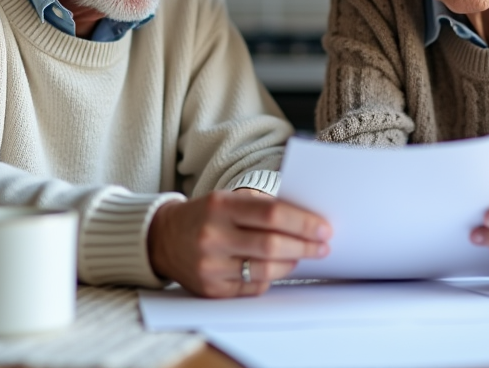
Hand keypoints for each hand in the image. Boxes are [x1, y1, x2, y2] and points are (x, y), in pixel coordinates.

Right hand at [148, 191, 331, 297]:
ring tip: (302, 256)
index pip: (271, 215)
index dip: (303, 223)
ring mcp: (210, 266)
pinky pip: (253, 286)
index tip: (324, 227)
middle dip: (305, 246)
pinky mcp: (211, 289)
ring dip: (292, 264)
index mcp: (220, 207)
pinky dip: (271, 277)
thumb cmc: (207, 215)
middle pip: (272, 245)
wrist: (165, 238)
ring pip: (265, 270)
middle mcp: (213, 237)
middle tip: (323, 245)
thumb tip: (306, 220)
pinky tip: (277, 268)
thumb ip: (263, 207)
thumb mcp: (228, 199)